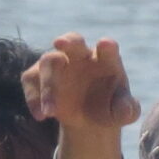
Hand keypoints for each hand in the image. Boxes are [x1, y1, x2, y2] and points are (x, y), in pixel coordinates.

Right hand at [23, 33, 139, 134]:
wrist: (87, 118)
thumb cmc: (109, 108)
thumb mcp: (121, 113)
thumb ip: (127, 110)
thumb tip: (127, 111)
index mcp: (106, 59)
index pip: (107, 49)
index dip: (106, 47)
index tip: (105, 44)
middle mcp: (81, 55)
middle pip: (73, 40)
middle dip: (68, 41)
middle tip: (60, 42)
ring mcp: (58, 62)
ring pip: (48, 62)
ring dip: (48, 86)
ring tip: (51, 113)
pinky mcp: (39, 75)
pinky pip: (31, 80)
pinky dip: (34, 98)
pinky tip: (40, 116)